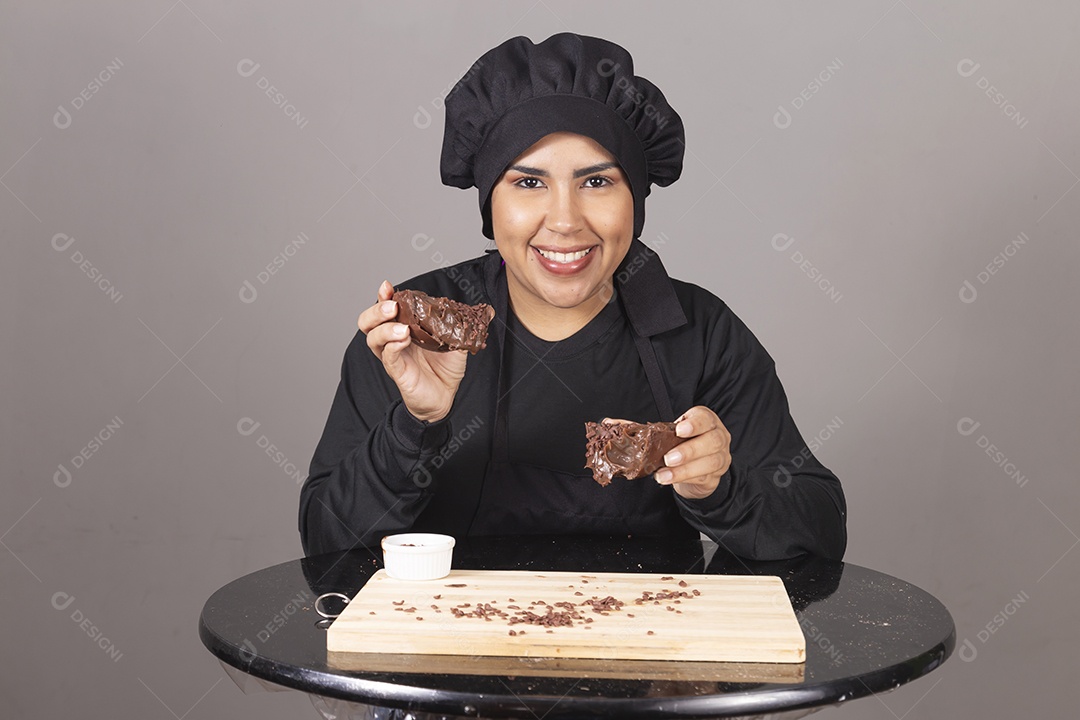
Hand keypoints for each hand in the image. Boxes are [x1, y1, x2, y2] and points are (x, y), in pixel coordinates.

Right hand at [357, 280, 466, 422]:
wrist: (445, 396)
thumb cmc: (444, 368)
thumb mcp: (456, 341)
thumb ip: (462, 325)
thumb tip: (486, 311)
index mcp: (403, 327)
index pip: (385, 308)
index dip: (383, 296)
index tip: (388, 286)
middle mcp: (393, 340)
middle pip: (368, 322)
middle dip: (377, 310)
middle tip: (392, 306)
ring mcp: (393, 356)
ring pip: (373, 338)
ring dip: (385, 328)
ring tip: (402, 327)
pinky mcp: (398, 372)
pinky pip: (388, 357)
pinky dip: (393, 346)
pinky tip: (403, 340)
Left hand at [654, 406, 731, 499]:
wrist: (695, 469)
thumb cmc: (682, 444)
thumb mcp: (671, 433)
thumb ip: (654, 430)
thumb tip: (618, 425)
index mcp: (707, 421)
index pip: (706, 418)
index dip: (695, 424)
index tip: (678, 430)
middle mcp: (719, 437)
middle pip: (712, 441)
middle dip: (689, 450)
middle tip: (668, 458)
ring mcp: (720, 457)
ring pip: (710, 462)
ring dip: (684, 469)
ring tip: (663, 474)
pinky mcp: (715, 476)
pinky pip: (703, 477)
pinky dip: (684, 479)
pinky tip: (668, 479)